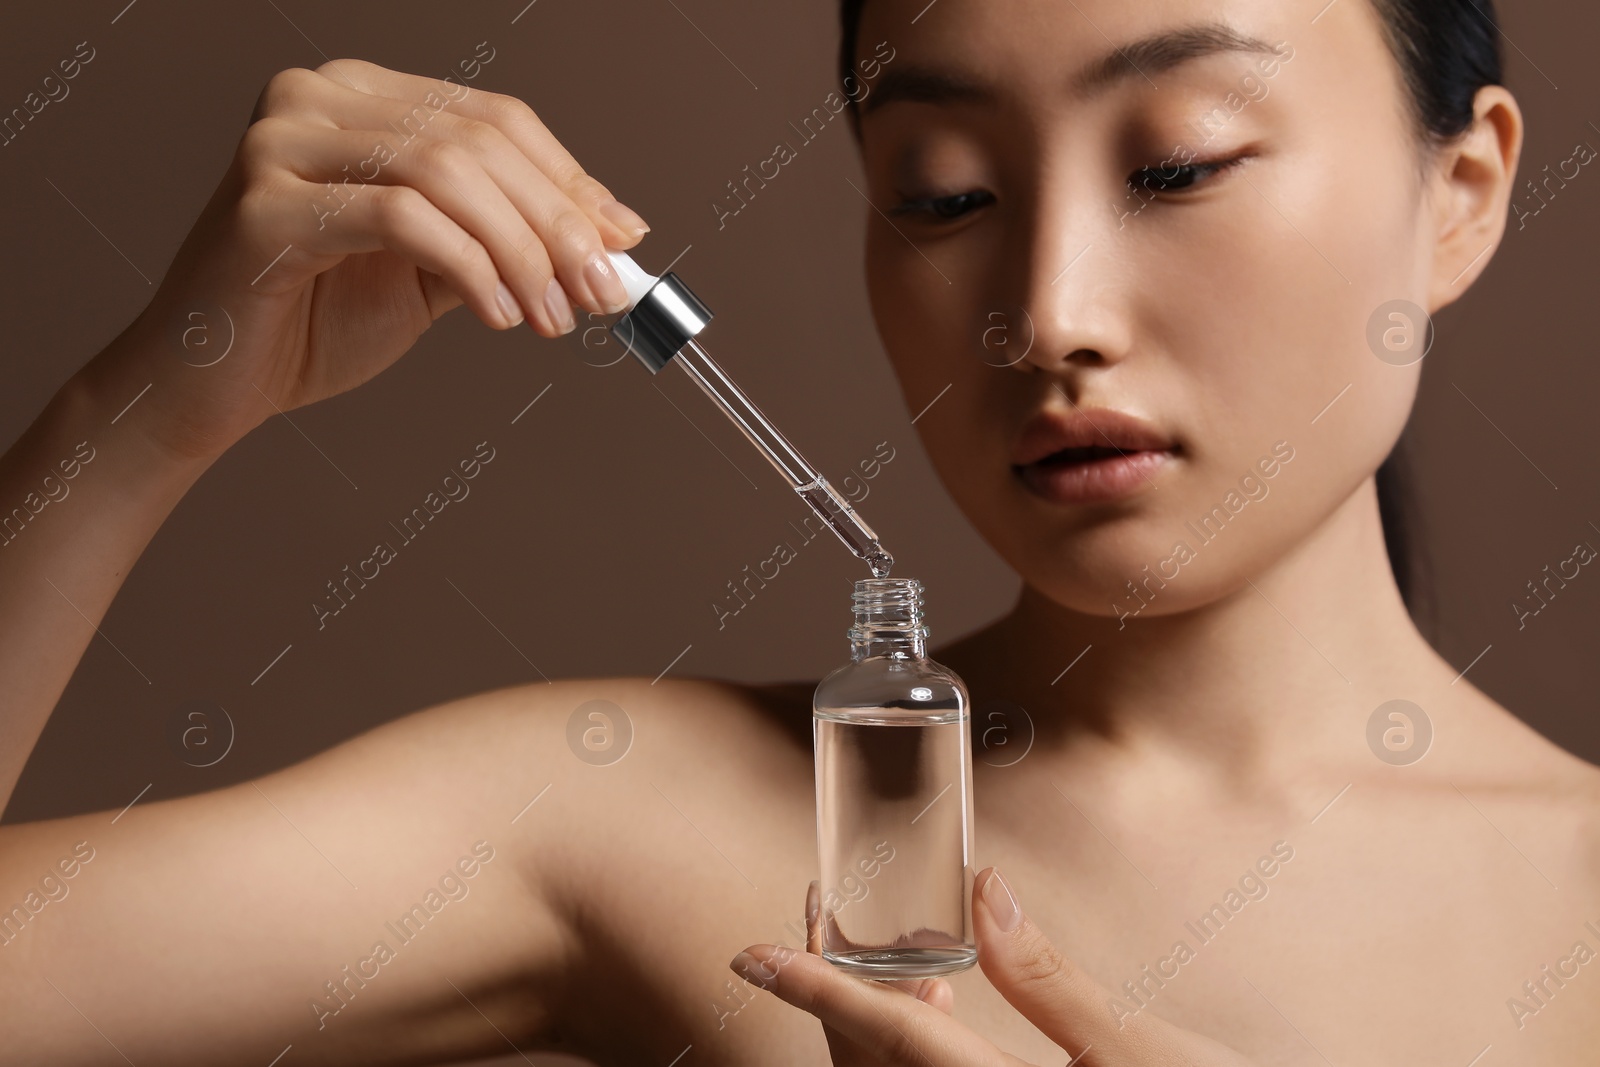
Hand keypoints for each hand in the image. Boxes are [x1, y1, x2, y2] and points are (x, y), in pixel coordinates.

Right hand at [92, 58, 649, 459]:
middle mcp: (315, 98)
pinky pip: (401, 218)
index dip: (570, 182)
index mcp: (360, 96)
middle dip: (558, 223)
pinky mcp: (263, 205)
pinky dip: (468, 267)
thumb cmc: (313, 321)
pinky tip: (499, 316)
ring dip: (521, 251)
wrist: (212, 385)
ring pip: (447, 172)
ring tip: (552, 316)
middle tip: (602, 290)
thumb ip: (507, 240)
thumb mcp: (433, 271)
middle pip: (478, 140)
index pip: (494, 119)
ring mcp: (281, 143)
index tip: (624, 242)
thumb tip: (615, 235)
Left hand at [729, 868, 1255, 1064]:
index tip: (751, 953)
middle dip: (830, 993)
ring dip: (867, 1020)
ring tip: (868, 947)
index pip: (887, 1038)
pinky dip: (912, 1049)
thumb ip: (1049, 978)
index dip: (812, 988)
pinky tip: (938, 1001)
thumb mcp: (1139, 1051)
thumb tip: (984, 889)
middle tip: (811, 916)